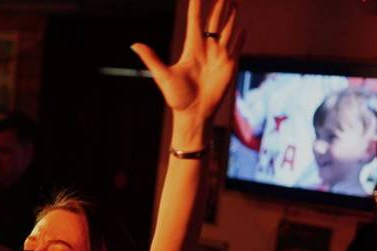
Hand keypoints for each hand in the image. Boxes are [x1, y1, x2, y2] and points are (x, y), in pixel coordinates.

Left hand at [132, 0, 244, 123]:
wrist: (193, 114)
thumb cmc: (177, 97)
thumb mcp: (162, 75)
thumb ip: (151, 58)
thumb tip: (134, 45)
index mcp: (191, 48)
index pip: (195, 20)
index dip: (196, 5)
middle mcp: (206, 48)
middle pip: (213, 21)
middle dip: (218, 5)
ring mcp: (219, 56)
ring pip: (226, 30)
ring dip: (231, 16)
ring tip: (234, 1)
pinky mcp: (229, 65)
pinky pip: (236, 48)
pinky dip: (240, 39)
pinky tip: (243, 29)